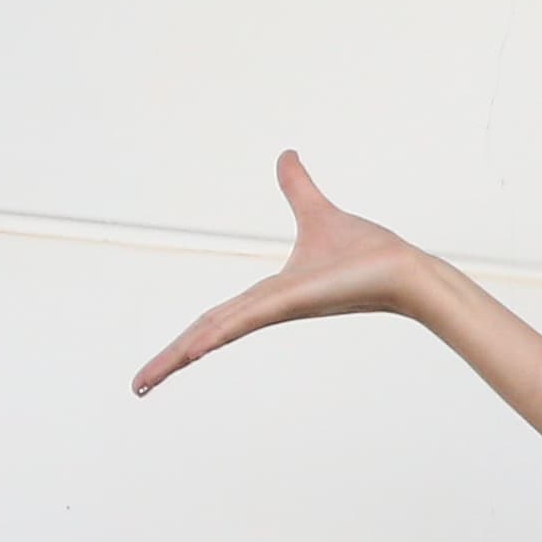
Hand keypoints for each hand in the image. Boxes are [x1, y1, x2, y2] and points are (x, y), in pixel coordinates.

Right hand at [129, 151, 426, 395]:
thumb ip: (297, 187)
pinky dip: (216, 333)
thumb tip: (287, 155)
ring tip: (146, 381)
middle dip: (170, 360)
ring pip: (217, 332)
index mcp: (268, 295)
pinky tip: (191, 351)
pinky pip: (245, 319)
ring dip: (180, 356)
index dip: (186, 339)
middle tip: (138, 385)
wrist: (404, 269)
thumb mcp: (316, 211)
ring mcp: (279, 308)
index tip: (162, 364)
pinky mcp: (292, 303)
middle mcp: (268, 308)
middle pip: (207, 334)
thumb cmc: (370, 253)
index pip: (215, 320)